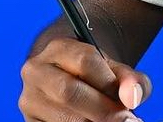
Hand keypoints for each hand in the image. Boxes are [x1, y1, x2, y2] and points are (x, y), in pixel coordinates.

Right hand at [18, 36, 151, 121]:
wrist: (70, 75)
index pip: (85, 61)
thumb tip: (133, 98)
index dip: (109, 82)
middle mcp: (36, 71)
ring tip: (114, 121)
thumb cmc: (97, 72)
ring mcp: (29, 99)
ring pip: (62, 118)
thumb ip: (131, 79)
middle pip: (69, 92)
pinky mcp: (30, 121)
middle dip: (102, 110)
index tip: (129, 98)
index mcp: (58, 47)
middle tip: (126, 120)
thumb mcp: (115, 68)